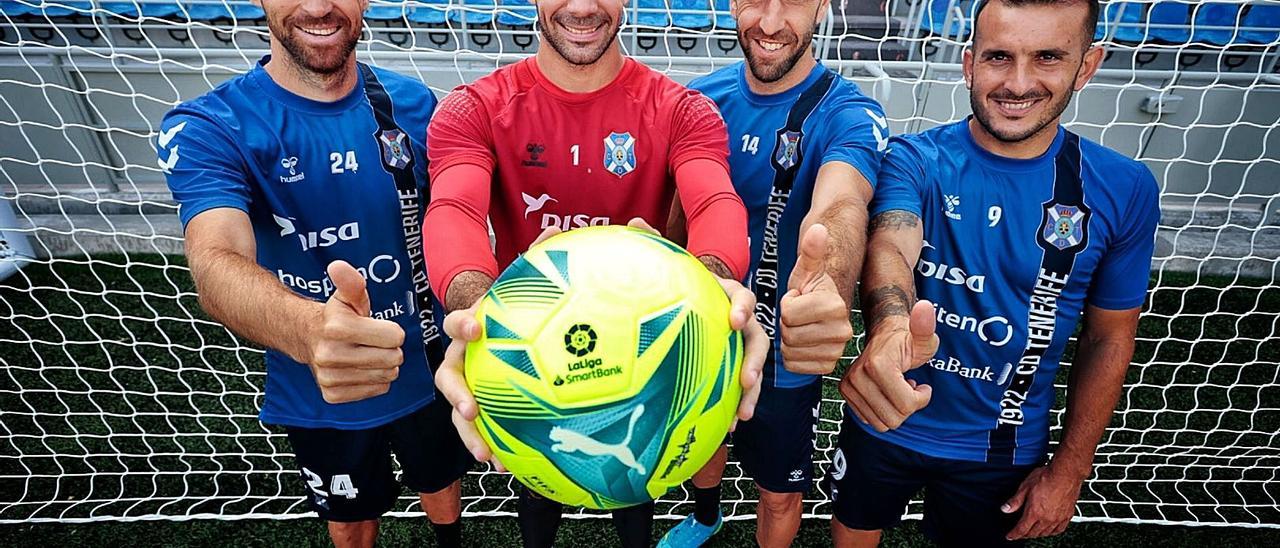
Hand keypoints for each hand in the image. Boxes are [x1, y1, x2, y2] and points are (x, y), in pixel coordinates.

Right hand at [305, 261, 405, 403]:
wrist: (306, 338)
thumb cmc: (336, 316)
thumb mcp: (346, 297)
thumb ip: (351, 282)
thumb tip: (338, 266)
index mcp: (337, 328)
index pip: (396, 337)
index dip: (391, 331)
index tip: (378, 327)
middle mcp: (330, 355)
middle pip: (393, 358)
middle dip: (390, 349)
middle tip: (374, 342)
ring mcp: (330, 377)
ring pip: (387, 376)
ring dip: (383, 366)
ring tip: (367, 354)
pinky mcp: (332, 395)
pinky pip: (376, 391)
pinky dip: (374, 382)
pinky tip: (360, 369)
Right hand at [431, 226, 564, 470]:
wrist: (507, 332)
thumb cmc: (519, 307)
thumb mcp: (531, 283)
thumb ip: (543, 259)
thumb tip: (562, 232)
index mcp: (473, 328)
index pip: (459, 322)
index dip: (463, 324)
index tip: (476, 328)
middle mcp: (464, 358)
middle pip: (448, 377)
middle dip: (456, 394)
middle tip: (471, 409)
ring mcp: (470, 385)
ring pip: (460, 413)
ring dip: (471, 435)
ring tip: (488, 455)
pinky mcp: (484, 409)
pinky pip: (486, 430)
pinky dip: (498, 447)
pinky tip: (516, 468)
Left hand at [627, 216, 764, 426]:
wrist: (687, 302)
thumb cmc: (676, 284)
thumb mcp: (669, 266)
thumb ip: (654, 245)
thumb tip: (635, 222)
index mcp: (724, 293)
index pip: (740, 295)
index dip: (742, 306)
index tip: (735, 320)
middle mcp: (738, 318)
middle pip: (758, 336)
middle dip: (756, 358)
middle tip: (748, 378)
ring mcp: (738, 343)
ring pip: (754, 364)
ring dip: (752, 389)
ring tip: (743, 412)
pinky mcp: (732, 364)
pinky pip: (740, 384)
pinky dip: (738, 402)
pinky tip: (730, 425)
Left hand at [779, 224, 852, 374]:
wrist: (822, 308)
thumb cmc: (811, 287)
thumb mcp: (808, 268)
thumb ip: (812, 250)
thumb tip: (818, 229)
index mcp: (836, 306)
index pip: (789, 313)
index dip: (786, 304)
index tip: (798, 298)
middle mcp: (842, 331)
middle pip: (789, 334)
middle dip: (786, 323)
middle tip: (798, 314)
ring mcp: (837, 351)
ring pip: (790, 351)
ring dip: (788, 339)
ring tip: (800, 326)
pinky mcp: (828, 366)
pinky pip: (794, 365)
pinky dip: (791, 356)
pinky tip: (801, 342)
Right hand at [838, 299, 937, 430]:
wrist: (884, 335)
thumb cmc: (909, 339)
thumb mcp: (924, 337)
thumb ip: (926, 326)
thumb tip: (926, 307)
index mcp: (877, 365)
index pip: (907, 406)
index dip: (921, 398)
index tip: (922, 384)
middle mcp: (857, 377)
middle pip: (893, 419)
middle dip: (907, 407)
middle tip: (909, 387)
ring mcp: (848, 385)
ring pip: (880, 424)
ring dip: (894, 410)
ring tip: (897, 389)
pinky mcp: (845, 393)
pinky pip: (869, 420)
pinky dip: (881, 411)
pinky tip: (886, 393)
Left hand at [1003, 464, 1083, 539]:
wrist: (1065, 474)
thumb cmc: (1047, 477)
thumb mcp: (1025, 487)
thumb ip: (1015, 500)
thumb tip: (1005, 509)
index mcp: (1035, 512)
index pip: (1021, 529)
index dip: (1014, 534)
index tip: (1010, 536)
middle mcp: (1047, 518)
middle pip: (1033, 533)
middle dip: (1024, 534)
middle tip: (1020, 533)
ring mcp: (1058, 518)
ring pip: (1045, 533)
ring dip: (1037, 534)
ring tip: (1032, 532)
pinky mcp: (1067, 516)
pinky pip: (1059, 530)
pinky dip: (1052, 532)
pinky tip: (1049, 529)